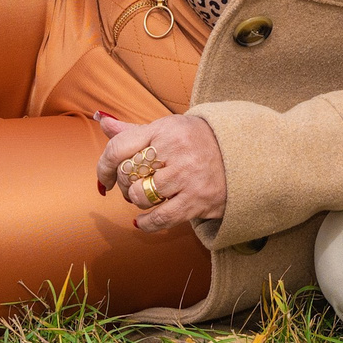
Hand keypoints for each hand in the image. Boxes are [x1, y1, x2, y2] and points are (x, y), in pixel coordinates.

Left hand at [93, 111, 227, 231]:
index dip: (104, 167)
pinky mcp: (197, 200)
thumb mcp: (167, 128)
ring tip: (148, 196)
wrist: (242, 153)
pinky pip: (160, 218)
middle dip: (125, 184)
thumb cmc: (196, 141)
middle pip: (128, 173)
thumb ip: (132, 130)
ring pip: (140, 196)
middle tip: (135, 185)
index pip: (119, 147)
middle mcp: (175, 149)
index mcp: (164, 128)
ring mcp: (187, 176)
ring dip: (138, 200)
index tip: (105, 178)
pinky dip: (146, 223)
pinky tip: (142, 221)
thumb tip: (100, 119)